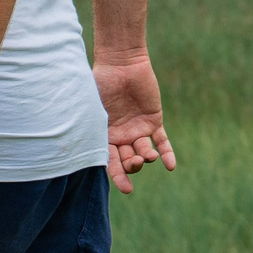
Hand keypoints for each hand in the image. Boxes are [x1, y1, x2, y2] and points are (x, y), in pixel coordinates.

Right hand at [93, 53, 175, 193]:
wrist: (121, 63)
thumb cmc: (100, 82)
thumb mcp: (88, 107)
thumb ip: (87, 126)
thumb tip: (82, 147)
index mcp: (102, 135)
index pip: (108, 161)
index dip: (117, 176)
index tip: (126, 189)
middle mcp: (120, 136)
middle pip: (126, 159)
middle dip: (131, 167)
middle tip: (135, 164)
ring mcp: (137, 129)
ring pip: (144, 151)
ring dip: (146, 157)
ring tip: (148, 156)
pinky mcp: (153, 121)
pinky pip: (162, 141)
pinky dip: (167, 153)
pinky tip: (170, 166)